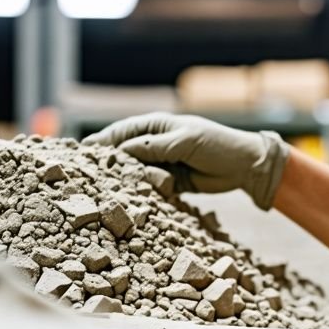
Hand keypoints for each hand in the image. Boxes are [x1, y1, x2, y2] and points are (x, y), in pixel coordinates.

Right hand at [83, 113, 290, 209]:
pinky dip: (144, 193)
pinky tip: (133, 202)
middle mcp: (154, 144)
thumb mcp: (184, 141)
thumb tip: (122, 152)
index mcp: (155, 126)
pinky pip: (151, 187)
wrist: (245, 166)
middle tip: (88, 179)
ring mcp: (162, 163)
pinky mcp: (171, 182)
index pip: (121, 133)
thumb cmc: (217, 144)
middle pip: (124, 155)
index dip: (102, 143)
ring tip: (107, 193)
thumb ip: (154, 147)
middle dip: (109, 166)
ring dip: (126, 182)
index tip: (83, 153)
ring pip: (136, 173)